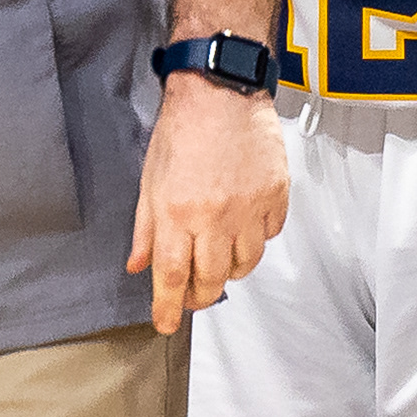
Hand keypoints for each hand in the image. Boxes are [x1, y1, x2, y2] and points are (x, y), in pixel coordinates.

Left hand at [126, 72, 287, 332]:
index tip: (166, 324)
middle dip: (201, 296)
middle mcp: (216, 216)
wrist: (221, 92)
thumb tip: (138, 266)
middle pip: (213, 278)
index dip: (167, 306)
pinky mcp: (277, 196)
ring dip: (230, 271)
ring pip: (246, 262)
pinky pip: (270, 235)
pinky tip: (243, 229)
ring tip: (217, 261)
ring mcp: (251, 208)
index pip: (172, 275)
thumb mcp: (149, 181)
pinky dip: (256, 240)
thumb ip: (145, 229)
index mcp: (177, 213)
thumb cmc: (181, 130)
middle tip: (193, 297)